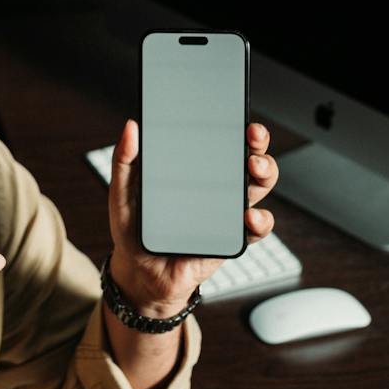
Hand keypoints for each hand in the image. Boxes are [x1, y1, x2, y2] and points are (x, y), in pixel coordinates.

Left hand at [106, 120, 277, 316]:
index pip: (220, 141)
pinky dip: (260, 220)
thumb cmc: (135, 228)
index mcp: (194, 169)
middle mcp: (217, 187)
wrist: (141, 272)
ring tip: (254, 168)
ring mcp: (227, 211)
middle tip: (252, 137)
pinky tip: (249, 216)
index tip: (237, 116)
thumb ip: (125, 160)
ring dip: (266, 173)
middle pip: (248, 159)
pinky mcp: (232, 238)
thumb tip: (130, 126)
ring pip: (259, 186)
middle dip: (258, 144)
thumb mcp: (123, 192)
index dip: (234, 125)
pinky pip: (256, 228)